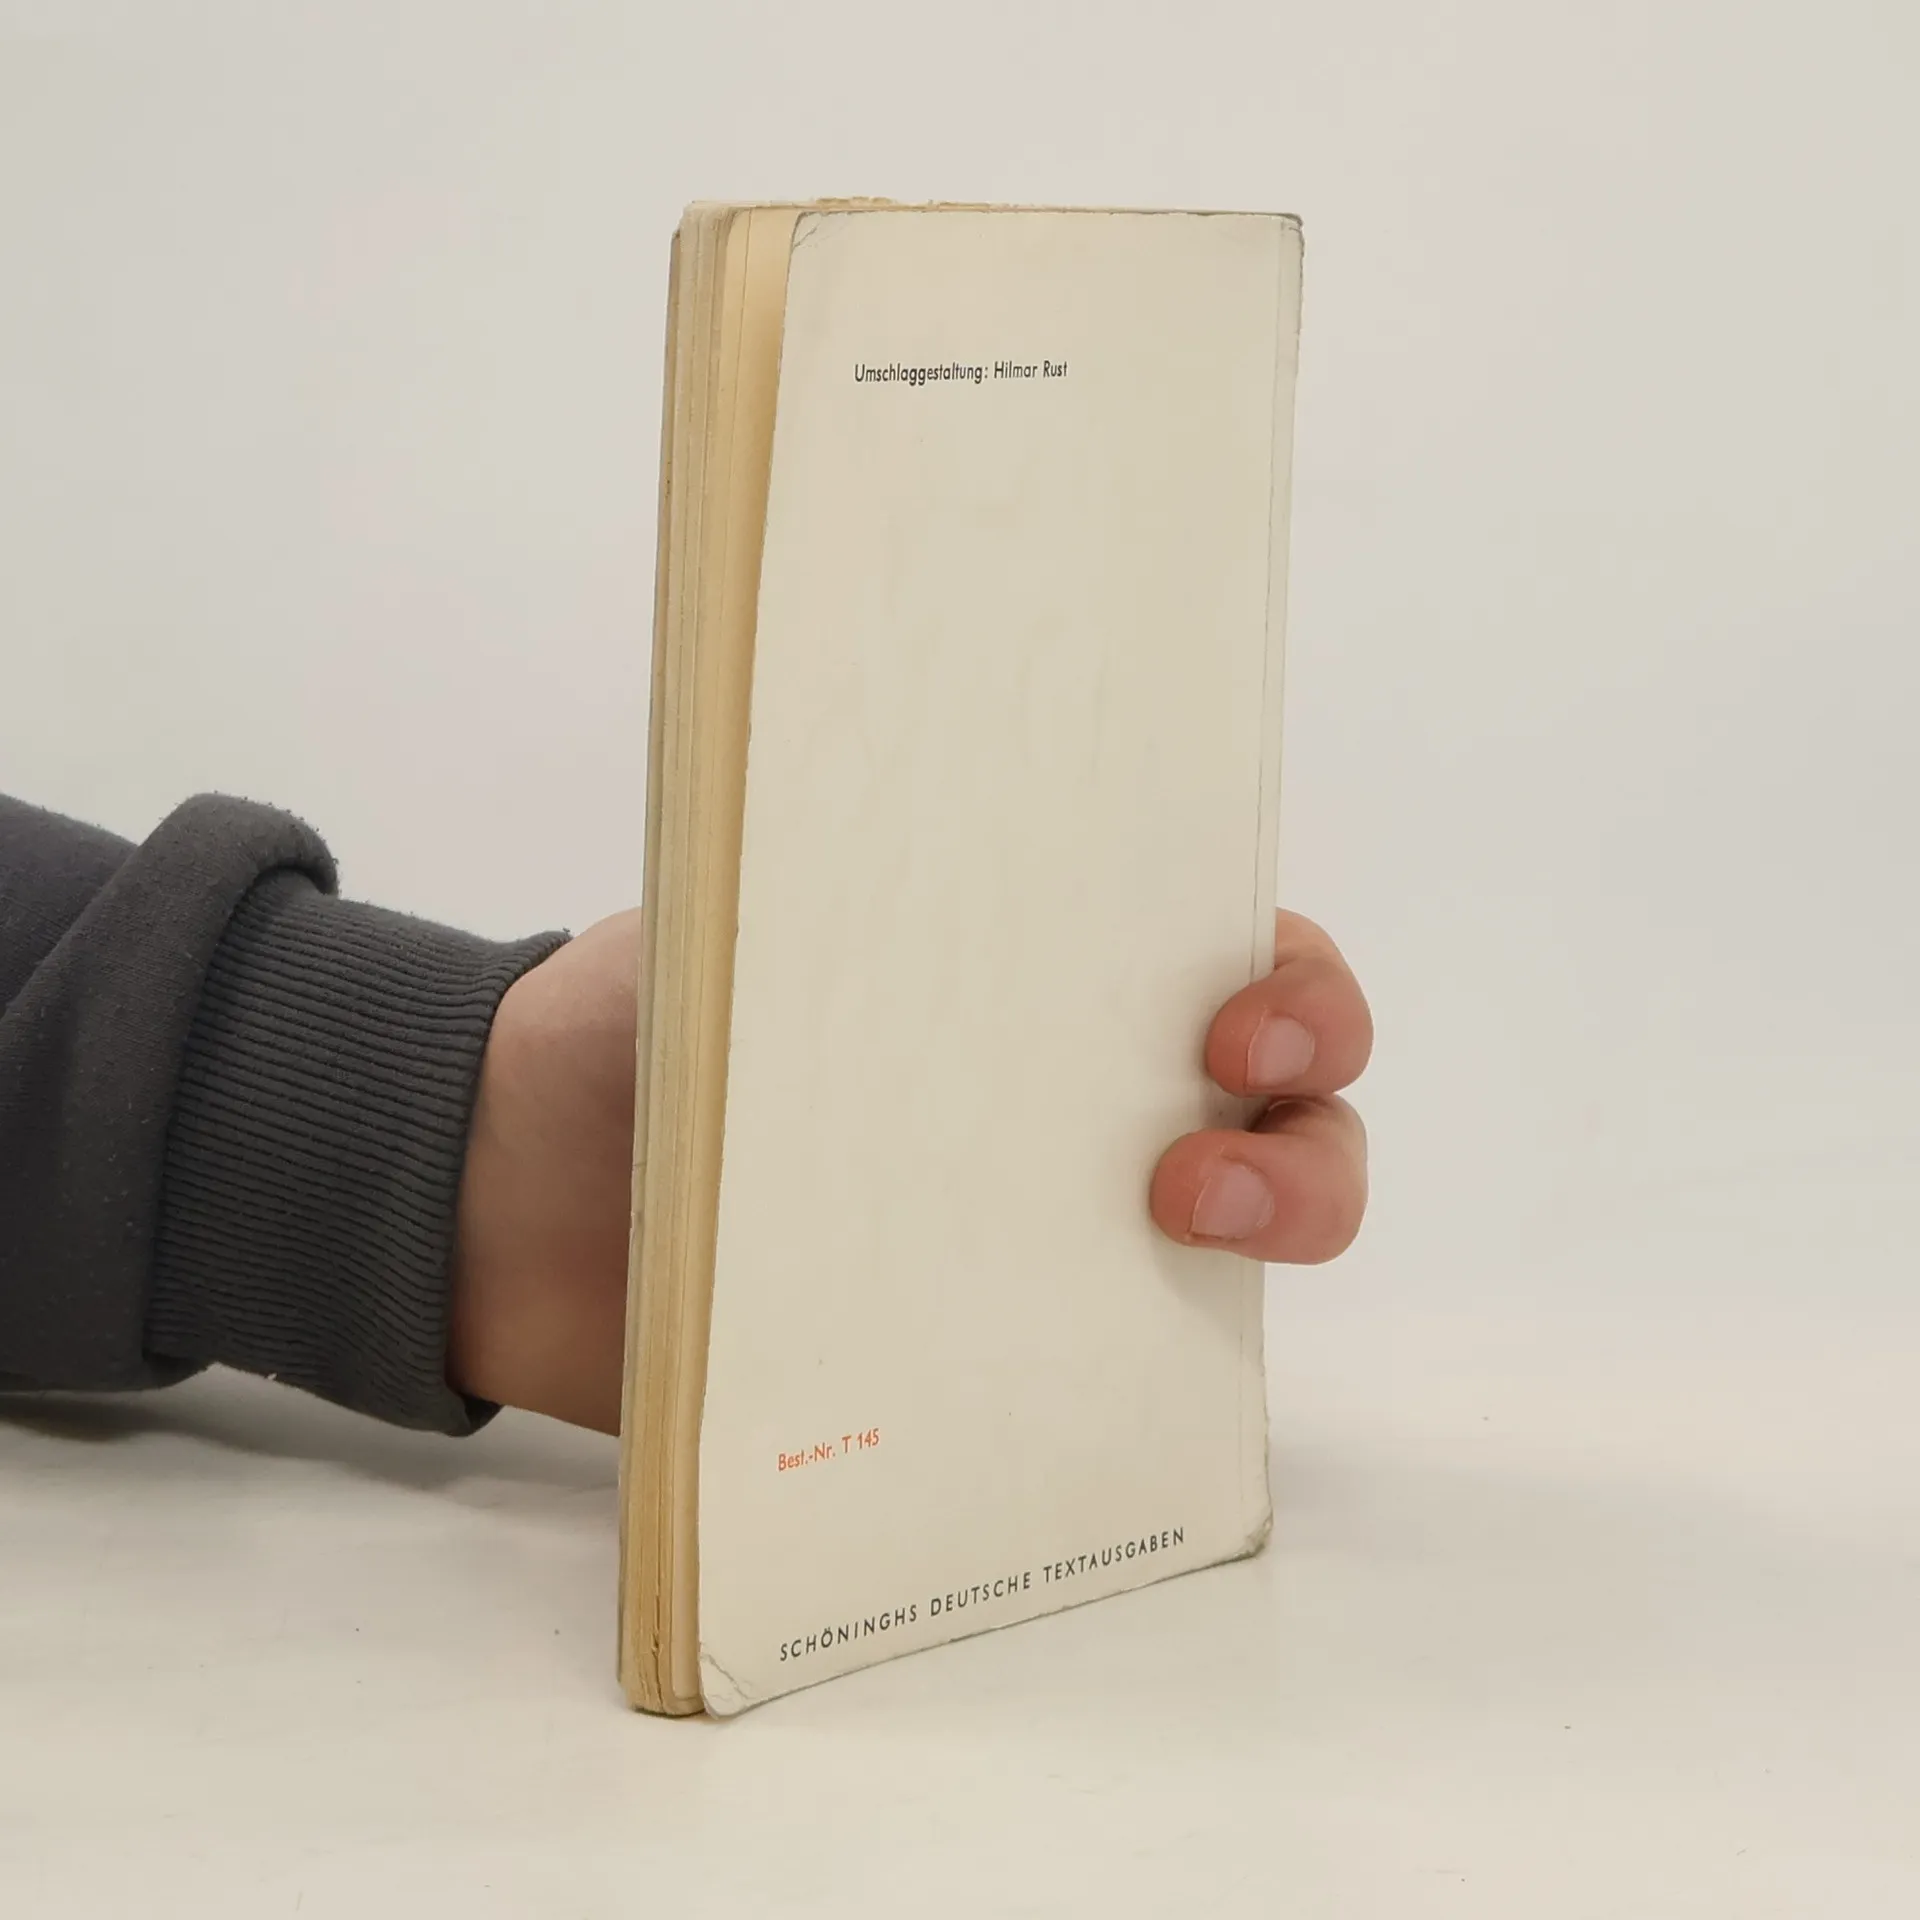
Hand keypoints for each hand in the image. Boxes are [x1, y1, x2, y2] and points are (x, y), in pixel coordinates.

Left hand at [450, 907, 1370, 1433]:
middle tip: (1207, 1146)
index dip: (1294, 986)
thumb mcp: (742, 923)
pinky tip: (1096, 1376)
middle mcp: (1081, 1096)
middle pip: (1289, 1109)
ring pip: (1238, 1241)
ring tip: (1178, 1238)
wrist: (511, 1186)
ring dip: (1272, 1230)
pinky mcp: (994, 1350)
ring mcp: (1049, 1230)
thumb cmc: (637, 1022)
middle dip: (1307, 1127)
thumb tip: (930, 912)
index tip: (1233, 1023)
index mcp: (1045, 970)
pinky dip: (1152, 1378)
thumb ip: (848, 904)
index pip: (1233, 956)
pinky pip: (1121, 1375)